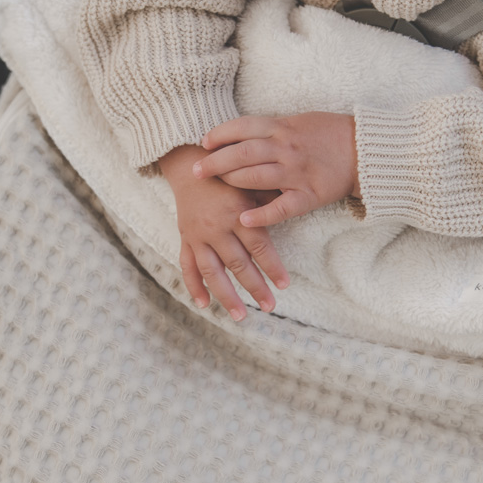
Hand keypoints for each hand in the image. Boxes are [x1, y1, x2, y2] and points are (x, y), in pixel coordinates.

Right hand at [160, 145, 289, 320]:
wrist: (190, 166)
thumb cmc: (228, 176)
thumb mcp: (251, 184)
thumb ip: (269, 202)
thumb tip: (297, 211)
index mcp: (238, 214)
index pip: (259, 246)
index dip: (272, 267)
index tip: (285, 284)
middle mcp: (217, 228)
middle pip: (238, 264)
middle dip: (255, 287)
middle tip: (270, 306)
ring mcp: (199, 236)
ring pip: (212, 272)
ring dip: (226, 296)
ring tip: (240, 316)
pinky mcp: (186, 239)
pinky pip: (187, 266)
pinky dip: (194, 286)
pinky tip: (204, 304)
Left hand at [195, 112, 359, 227]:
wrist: (365, 150)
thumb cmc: (330, 133)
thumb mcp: (300, 120)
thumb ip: (272, 127)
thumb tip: (242, 132)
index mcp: (283, 127)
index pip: (242, 128)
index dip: (219, 135)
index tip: (203, 143)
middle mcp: (286, 149)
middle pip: (242, 153)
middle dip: (215, 162)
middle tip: (196, 171)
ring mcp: (297, 173)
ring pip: (255, 176)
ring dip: (230, 181)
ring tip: (213, 186)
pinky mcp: (309, 196)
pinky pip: (281, 207)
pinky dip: (261, 214)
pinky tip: (244, 219)